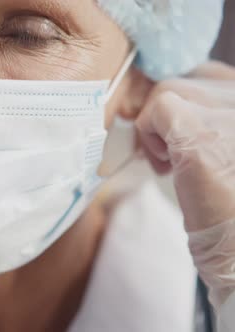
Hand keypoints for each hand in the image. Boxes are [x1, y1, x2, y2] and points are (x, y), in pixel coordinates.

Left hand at [135, 61, 234, 307]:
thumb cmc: (234, 210)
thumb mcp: (226, 153)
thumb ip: (215, 125)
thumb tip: (174, 108)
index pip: (213, 76)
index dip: (190, 103)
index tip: (181, 138)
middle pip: (190, 79)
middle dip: (171, 114)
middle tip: (171, 155)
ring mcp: (229, 113)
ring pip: (169, 90)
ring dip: (157, 127)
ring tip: (169, 165)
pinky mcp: (200, 134)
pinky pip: (159, 107)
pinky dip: (149, 132)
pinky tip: (164, 165)